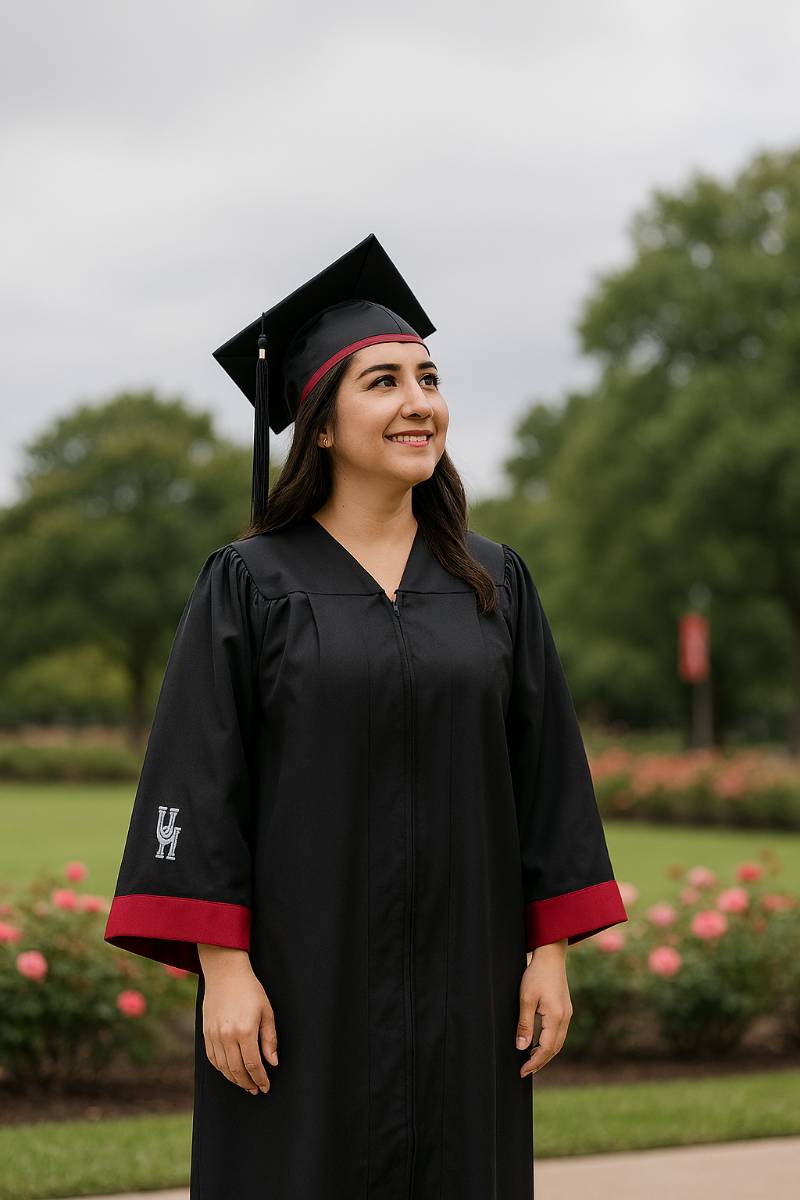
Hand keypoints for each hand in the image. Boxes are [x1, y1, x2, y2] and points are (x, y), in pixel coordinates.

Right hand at [197, 945, 278, 1094]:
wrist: (225, 973)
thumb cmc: (250, 990)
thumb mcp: (266, 1011)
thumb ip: (270, 1039)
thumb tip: (272, 1062)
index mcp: (245, 1031)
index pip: (253, 1064)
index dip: (260, 1079)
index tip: (266, 1086)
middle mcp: (227, 1036)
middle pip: (236, 1070)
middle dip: (248, 1083)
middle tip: (256, 1089)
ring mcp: (214, 1035)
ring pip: (223, 1068)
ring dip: (234, 1079)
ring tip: (245, 1083)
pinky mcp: (206, 1033)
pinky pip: (213, 1059)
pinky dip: (221, 1069)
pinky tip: (230, 1071)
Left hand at [516, 939, 571, 1077]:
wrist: (550, 956)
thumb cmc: (536, 974)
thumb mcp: (525, 999)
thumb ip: (524, 1024)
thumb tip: (522, 1047)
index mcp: (556, 1017)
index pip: (546, 1049)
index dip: (534, 1062)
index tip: (522, 1072)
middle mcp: (565, 1018)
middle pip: (554, 1049)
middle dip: (540, 1062)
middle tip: (525, 1071)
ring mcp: (567, 1013)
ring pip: (558, 1042)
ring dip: (545, 1053)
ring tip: (531, 1061)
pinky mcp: (565, 1009)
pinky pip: (559, 1033)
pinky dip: (549, 1042)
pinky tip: (539, 1043)